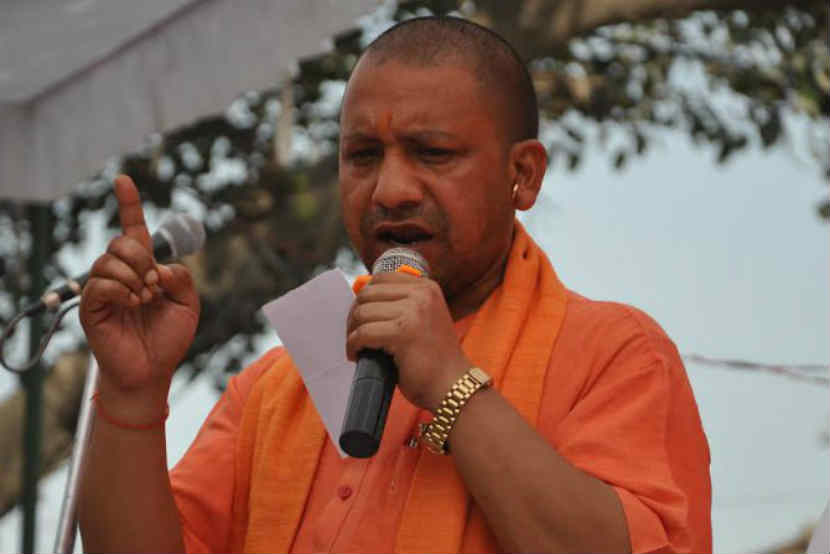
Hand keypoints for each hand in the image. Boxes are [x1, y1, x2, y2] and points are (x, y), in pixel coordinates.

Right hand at [80, 175, 199, 407]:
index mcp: (144, 269)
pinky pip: (100, 284)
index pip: (134, 230)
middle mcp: (121, 274)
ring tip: (144, 299)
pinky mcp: (91, 307)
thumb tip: (159, 267)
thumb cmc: (169, 339)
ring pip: (107, 260)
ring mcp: (104, 290)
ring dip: (132, 276)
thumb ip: (182, 278)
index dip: (130, 204)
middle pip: (120, 241)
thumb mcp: (189, 304)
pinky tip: (132, 304)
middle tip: (154, 285)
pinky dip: (121, 291)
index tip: (123, 179)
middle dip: (141, 258)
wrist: (153, 371)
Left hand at [346, 271, 469, 411]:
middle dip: (355, 315)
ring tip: (357, 347)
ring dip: (352, 332)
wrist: (453, 385)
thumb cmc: (434, 358)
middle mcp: (421, 294)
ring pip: (363, 313)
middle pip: (368, 294)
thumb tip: (360, 292)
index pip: (381, 278)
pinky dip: (354, 345)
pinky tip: (357, 356)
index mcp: (426, 288)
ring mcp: (413, 312)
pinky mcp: (403, 333)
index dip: (365, 298)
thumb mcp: (422, 319)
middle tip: (354, 335)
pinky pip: (363, 333)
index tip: (361, 317)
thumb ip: (399, 305)